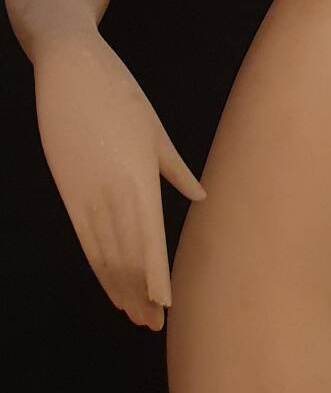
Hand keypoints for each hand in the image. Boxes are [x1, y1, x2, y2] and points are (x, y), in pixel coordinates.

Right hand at [33, 31, 206, 330]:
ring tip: (135, 316)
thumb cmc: (119, 92)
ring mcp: (86, 193)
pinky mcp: (67, 189)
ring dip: (119, 287)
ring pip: (104, 252)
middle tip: (155, 325)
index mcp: (139, 176)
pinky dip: (98, 265)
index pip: (150, 239)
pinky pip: (85, 238)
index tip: (166, 306)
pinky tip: (108, 284)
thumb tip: (201, 197)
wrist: (70, 67)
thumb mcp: (153, 128)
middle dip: (140, 293)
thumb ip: (175, 168)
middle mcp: (113, 191)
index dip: (156, 277)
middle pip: (126, 255)